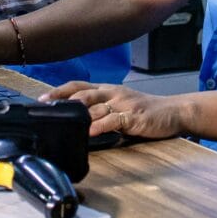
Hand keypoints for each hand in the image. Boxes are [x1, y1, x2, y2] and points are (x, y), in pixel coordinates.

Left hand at [40, 82, 189, 139]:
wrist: (174, 111)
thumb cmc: (145, 111)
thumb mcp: (121, 105)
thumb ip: (101, 111)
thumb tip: (78, 120)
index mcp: (108, 90)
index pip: (79, 86)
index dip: (60, 90)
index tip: (42, 98)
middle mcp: (113, 93)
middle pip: (83, 94)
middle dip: (62, 100)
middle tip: (45, 107)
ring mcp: (124, 104)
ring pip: (96, 107)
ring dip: (77, 114)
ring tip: (61, 120)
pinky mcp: (134, 117)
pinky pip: (113, 120)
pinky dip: (99, 126)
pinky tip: (89, 131)